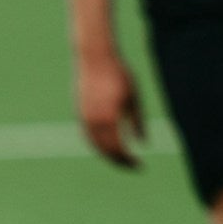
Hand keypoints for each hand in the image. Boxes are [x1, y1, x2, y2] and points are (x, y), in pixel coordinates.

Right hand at [75, 50, 145, 168]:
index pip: (120, 149)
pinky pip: (88, 137)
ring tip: (120, 160)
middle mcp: (95, 122)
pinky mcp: (79, 114)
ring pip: (95, 146)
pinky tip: (107, 147)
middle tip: (132, 166)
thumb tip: (143, 144)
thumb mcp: (134, 97)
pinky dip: (98, 146)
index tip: (140, 166)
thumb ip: (137, 122)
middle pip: (106, 152)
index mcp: (110, 118)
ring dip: (108, 156)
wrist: (94, 57)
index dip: (130, 161)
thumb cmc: (118, 74)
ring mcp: (85, 119)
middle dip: (119, 162)